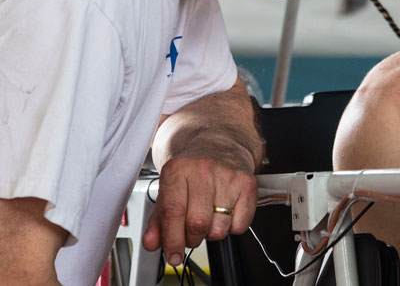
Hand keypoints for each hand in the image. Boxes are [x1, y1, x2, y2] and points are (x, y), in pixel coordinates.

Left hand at [141, 150, 257, 266]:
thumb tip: (152, 243)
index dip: (172, 240)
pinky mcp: (248, 184)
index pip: (174, 212)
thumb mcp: (168, 190)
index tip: (172, 255)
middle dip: (192, 239)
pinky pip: (240, 226)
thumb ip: (157, 220)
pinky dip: (231, 227)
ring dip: (211, 233)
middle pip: (198, 224)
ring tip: (208, 217)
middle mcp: (203, 169)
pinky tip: (225, 211)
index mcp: (177, 169)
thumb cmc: (191, 171)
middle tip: (190, 233)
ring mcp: (228, 176)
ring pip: (219, 229)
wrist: (217, 144)